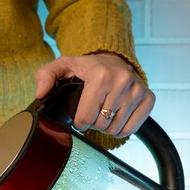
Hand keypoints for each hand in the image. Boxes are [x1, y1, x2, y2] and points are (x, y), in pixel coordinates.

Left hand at [35, 52, 154, 137]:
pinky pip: (131, 129)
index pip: (85, 118)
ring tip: (103, 112)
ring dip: (106, 126)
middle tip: (93, 110)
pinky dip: (121, 129)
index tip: (80, 113)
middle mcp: (122, 81)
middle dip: (93, 123)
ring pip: (116, 129)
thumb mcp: (63, 66)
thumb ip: (46, 76)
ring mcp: (137, 91)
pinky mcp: (148, 99)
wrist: (114, 60)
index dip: (79, 121)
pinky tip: (116, 117)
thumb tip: (41, 93)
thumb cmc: (87, 67)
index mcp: (101, 75)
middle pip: (101, 125)